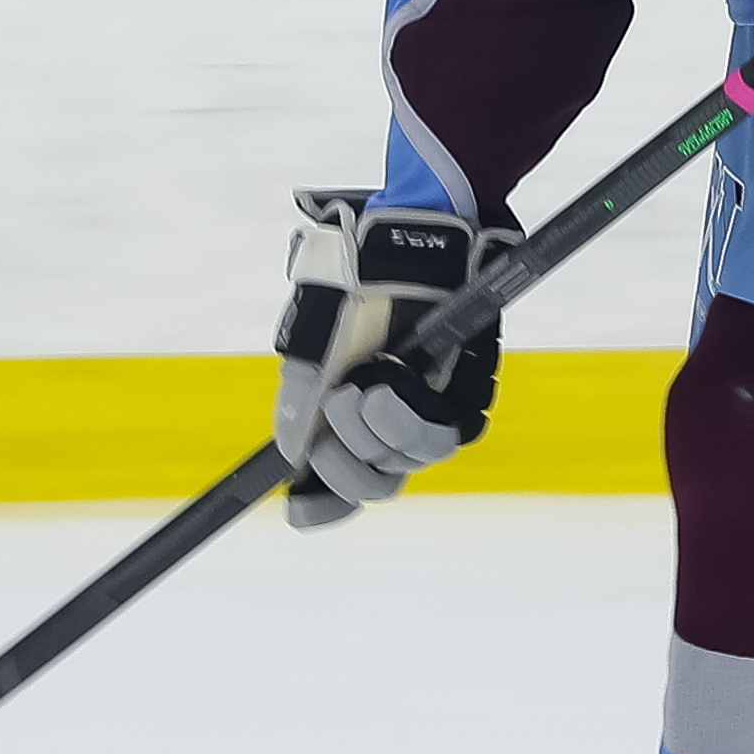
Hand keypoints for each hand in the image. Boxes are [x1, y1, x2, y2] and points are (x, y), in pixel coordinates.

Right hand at [271, 191, 515, 530]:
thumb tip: (290, 453)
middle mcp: (385, 415)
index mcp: (342, 405)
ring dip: (380, 433)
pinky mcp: (463, 394)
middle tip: (341, 411)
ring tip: (372, 386)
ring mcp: (426, 406)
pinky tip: (395, 383)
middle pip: (373, 482)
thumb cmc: (360, 277)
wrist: (417, 237)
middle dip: (349, 462)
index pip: (335, 477)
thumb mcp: (316, 336)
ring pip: (406, 463)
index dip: (321, 503)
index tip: (300, 517)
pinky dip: (413, 418)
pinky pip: (445, 435)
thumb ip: (303, 394)